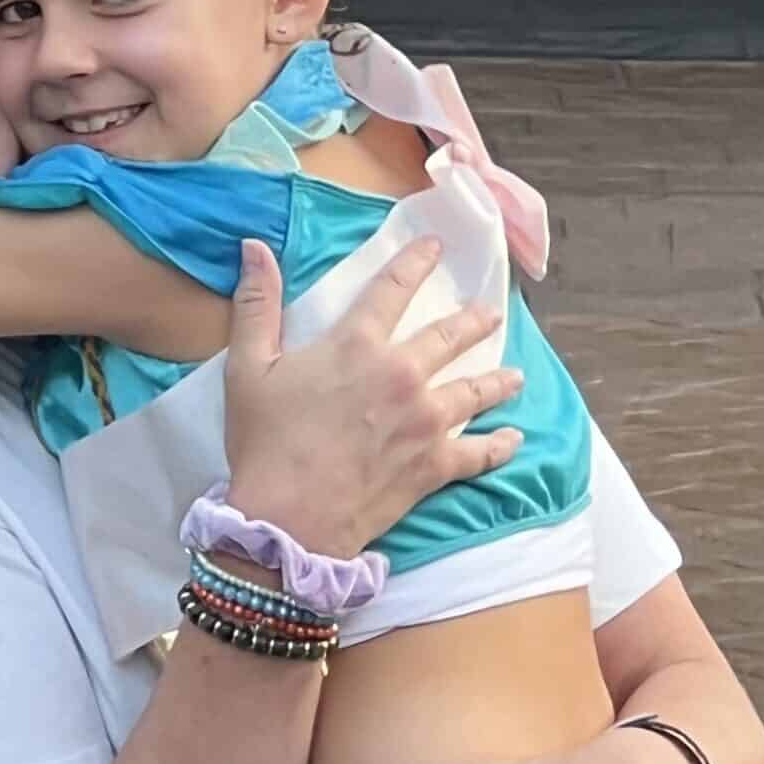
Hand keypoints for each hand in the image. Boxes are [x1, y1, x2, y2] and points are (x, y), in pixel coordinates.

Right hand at [223, 236, 524, 558]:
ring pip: (474, 390)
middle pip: (448, 337)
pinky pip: (479, 453)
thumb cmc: (265, 442)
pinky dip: (499, 446)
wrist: (288, 517)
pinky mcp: (435, 464)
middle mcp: (401, 374)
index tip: (434, 247)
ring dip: (498, 380)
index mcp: (358, 344)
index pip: (391, 289)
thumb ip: (256, 303)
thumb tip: (254, 246)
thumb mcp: (247, 366)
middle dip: (473, 321)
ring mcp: (425, 420)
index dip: (414, 263)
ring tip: (516, 375)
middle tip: (491, 312)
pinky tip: (514, 440)